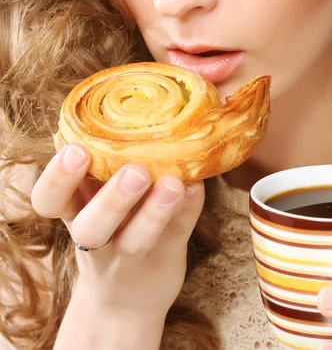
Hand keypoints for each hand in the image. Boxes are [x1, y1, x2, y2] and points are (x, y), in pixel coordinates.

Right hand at [31, 143, 204, 316]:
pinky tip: (197, 187)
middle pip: (91, 226)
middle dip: (111, 199)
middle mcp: (96, 239)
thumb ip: (105, 168)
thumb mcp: (95, 204)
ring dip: (154, 212)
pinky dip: (187, 211)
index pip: (49, 200)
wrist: (126, 301)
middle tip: (134, 171)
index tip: (76, 150)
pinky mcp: (163, 262)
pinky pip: (176, 237)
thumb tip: (128, 114)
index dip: (57, 178)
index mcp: (75, 214)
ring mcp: (128, 257)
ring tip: (173, 184)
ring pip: (134, 241)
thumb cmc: (111, 232)